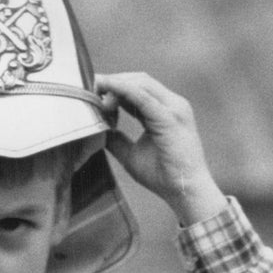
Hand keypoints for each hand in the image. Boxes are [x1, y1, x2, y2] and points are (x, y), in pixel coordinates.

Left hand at [96, 72, 226, 224]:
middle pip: (139, 80)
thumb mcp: (131, 154)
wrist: (185, 192)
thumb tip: (98, 132)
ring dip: (115, 84)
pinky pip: (142, 97)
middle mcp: (173, 104)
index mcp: (166, 111)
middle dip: (112, 81)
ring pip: (141, 83)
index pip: (139, 88)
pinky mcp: (169, 117)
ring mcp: (174, 108)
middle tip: (88, 88)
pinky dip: (122, 90)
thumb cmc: (162, 176)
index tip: (92, 91)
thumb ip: (117, 140)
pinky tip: (106, 89)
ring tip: (93, 90)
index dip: (115, 86)